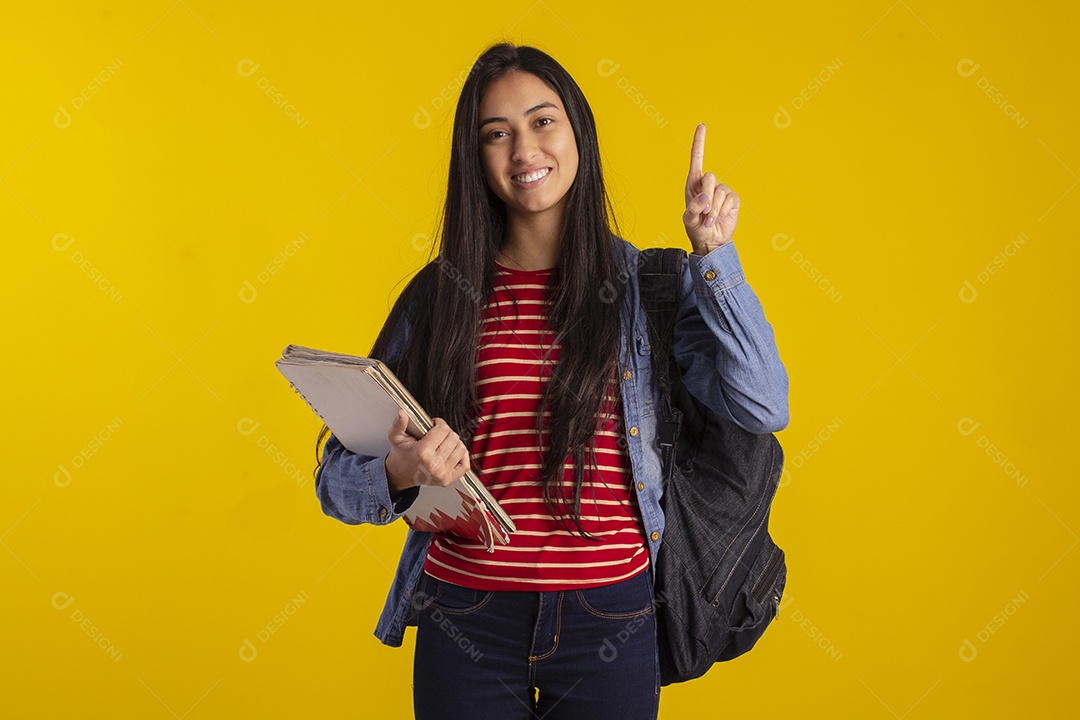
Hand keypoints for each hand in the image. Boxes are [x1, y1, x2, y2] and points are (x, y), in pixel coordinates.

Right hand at [385, 410, 470, 493]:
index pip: (443, 428)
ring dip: (453, 443)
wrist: (401, 474)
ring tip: (442, 444)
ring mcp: (443, 474)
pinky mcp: (449, 479)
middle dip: (445, 433)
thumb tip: (402, 414)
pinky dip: (461, 456)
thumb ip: (399, 424)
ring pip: (461, 448)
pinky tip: (451, 453)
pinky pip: (465, 464)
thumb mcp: (396, 437)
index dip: (438, 423)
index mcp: (422, 453)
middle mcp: (434, 465)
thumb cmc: (402, 455)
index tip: (433, 425)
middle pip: (453, 437)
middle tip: (436, 435)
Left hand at [683, 122, 738, 254]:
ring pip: (721, 191)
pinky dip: (723, 211)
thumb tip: (705, 197)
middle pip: (711, 177)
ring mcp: (721, 191)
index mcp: (694, 184)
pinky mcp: (732, 199)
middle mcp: (708, 184)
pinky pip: (730, 199)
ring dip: (714, 209)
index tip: (702, 125)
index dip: (699, 142)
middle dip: (707, 196)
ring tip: (710, 220)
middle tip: (704, 213)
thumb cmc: (696, 229)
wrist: (711, 241)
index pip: (697, 159)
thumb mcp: (689, 220)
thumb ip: (694, 208)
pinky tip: (718, 219)